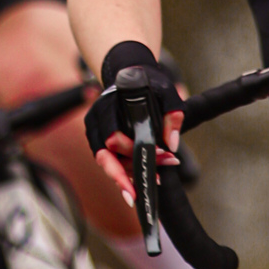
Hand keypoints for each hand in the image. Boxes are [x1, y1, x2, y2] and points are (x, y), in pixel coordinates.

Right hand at [84, 43, 185, 210]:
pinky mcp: (104, 143)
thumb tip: (172, 144)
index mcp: (105, 108)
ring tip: (158, 178)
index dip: (131, 152)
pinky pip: (115, 162)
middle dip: (123, 177)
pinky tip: (152, 174)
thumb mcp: (165, 92)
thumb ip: (172, 115)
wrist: (130, 74)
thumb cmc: (146, 81)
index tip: (156, 157)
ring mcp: (98, 135)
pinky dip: (132, 170)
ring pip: (111, 164)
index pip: (111, 139)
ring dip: (133, 174)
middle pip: (105, 158)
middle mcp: (96, 124)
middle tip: (138, 195)